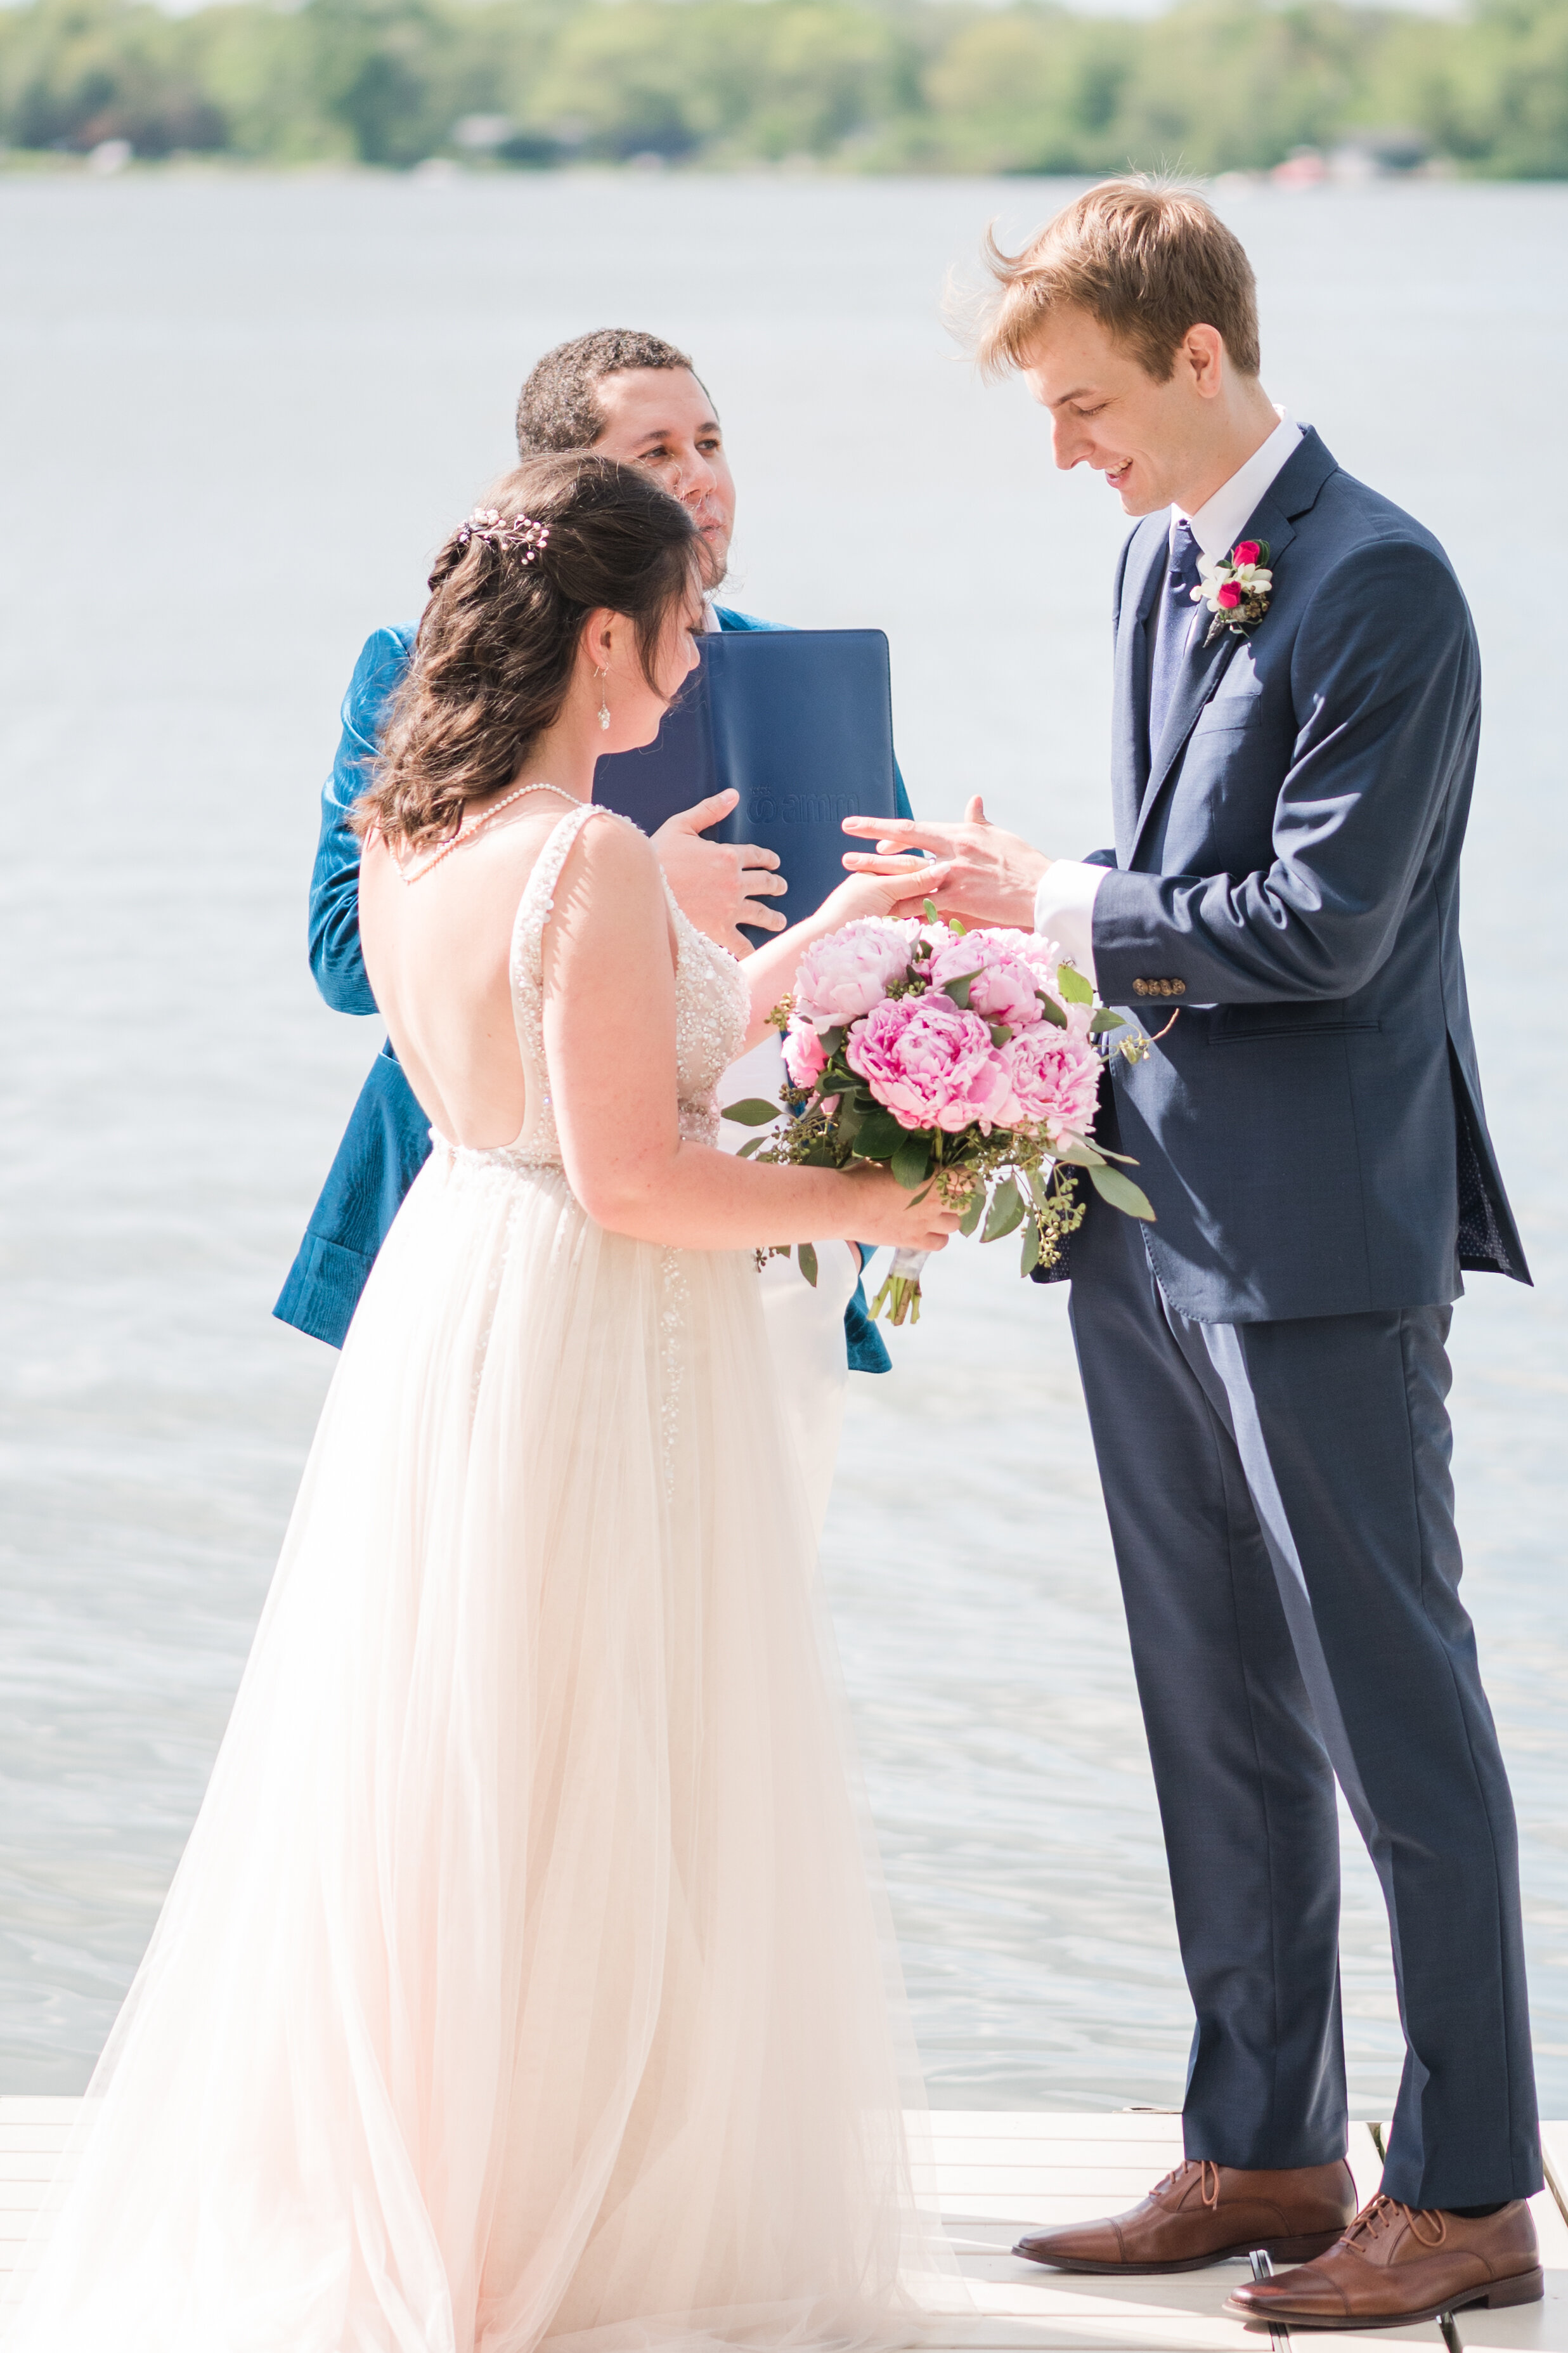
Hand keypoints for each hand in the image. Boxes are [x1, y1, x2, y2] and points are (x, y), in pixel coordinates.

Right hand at [652, 791, 786, 952]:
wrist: (642, 891)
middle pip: (765, 884)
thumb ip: (709, 810)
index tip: (773, 863)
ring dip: (773, 917)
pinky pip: (741, 945)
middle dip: (775, 885)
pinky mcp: (719, 931)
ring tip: (779, 920)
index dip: (768, 859)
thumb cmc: (656, 857)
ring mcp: (729, 909)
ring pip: (761, 914)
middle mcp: (734, 883)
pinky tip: (755, 952)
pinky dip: (750, 950)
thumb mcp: (681, 826)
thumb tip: (732, 795)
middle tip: (781, 887)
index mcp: (727, 856)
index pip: (757, 856)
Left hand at [841, 795, 1049, 930]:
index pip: (918, 828)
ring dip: (880, 878)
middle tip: (845, 837)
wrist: (1044, 889)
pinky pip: (926, 905)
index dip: (890, 831)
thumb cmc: (1024, 864)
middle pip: (906, 840)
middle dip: (873, 838)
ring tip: (853, 881)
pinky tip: (885, 915)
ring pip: (909, 875)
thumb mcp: (1000, 837)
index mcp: (961, 833)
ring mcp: (956, 874)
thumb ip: (979, 821)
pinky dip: (905, 910)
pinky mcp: (962, 898)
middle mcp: (954, 849)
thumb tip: (973, 800)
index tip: (870, 834)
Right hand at [843, 1163, 965, 1252]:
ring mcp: (925, 1224)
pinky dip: (937, 1237)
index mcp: (932, 1177)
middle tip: (946, 1194)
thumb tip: (920, 1160)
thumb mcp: (891, 1161)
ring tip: (935, 1213)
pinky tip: (926, 1229)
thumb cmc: (863, 1176)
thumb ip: (912, 1162)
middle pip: (964, 1203)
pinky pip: (940, 1243)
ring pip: (955, 1225)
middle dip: (958, 1197)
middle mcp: (934, 1202)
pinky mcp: (913, 1240)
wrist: (845, 1205)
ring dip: (948, 1218)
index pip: (966, 1178)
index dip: (965, 1176)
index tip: (957, 1175)